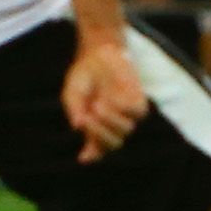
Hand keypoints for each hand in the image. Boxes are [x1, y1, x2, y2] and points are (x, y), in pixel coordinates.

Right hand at [61, 38, 149, 163]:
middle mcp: (112, 124)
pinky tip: (112, 97)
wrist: (98, 53)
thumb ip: (74, 108)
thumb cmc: (85, 75)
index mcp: (94, 126)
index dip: (91, 155)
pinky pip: (137, 113)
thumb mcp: (73, 92)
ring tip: (98, 104)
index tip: (83, 158)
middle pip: (113, 144)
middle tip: (89, 118)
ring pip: (125, 130)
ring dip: (110, 120)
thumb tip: (78, 127)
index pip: (96, 148)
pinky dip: (123, 108)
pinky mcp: (138, 101)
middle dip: (100, 134)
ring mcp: (126, 114)